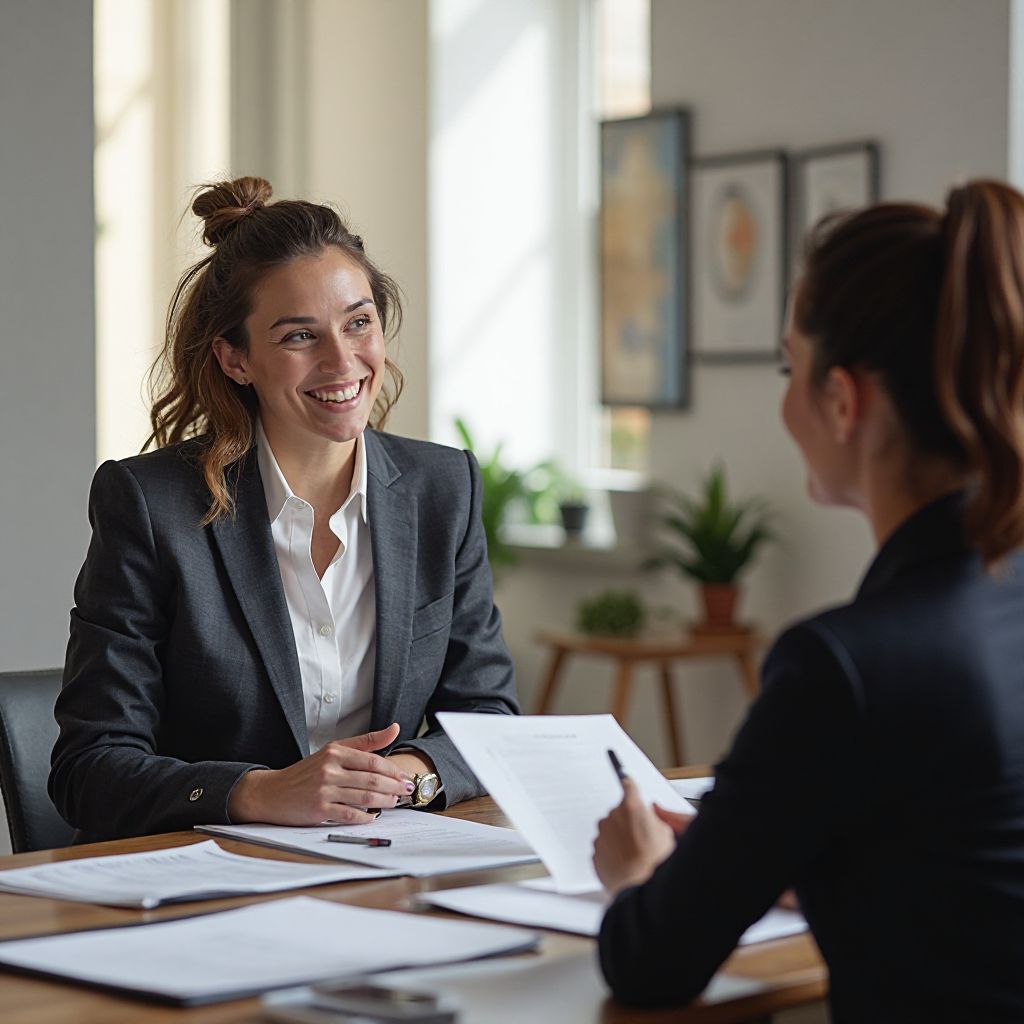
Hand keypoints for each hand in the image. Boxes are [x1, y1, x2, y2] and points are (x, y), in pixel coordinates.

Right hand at [228, 723, 414, 825]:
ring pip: (364, 797)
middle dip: (394, 787)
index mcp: (335, 752)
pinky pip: (350, 815)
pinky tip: (373, 816)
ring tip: (394, 802)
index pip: (373, 761)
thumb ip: (365, 742)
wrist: (272, 792)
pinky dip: (365, 817)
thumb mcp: (333, 750)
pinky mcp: (319, 809)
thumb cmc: (306, 772)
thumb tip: (395, 729)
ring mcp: (324, 790)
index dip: (393, 771)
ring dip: (384, 802)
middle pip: (372, 780)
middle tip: (407, 791)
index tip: (405, 777)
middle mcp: (329, 769)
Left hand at [592, 779, 692, 895]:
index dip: (631, 787)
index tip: (628, 784)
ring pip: (610, 831)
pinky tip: (625, 863)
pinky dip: (612, 853)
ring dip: (619, 838)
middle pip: (619, 812)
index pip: (628, 785)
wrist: (638, 888)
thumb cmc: (653, 863)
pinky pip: (604, 848)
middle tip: (642, 838)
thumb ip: (655, 818)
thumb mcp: (666, 833)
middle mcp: (612, 818)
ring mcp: (602, 835)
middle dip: (628, 821)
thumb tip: (651, 816)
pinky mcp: (595, 853)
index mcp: (631, 807)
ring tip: (634, 855)